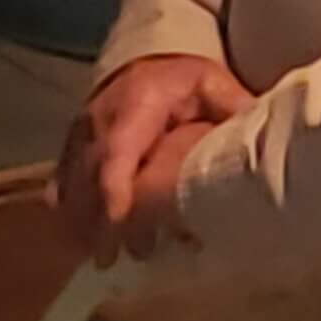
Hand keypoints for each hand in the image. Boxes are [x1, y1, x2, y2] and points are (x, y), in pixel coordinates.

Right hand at [50, 54, 252, 259]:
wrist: (146, 61)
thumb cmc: (183, 80)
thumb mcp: (212, 84)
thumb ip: (232, 110)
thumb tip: (260, 141)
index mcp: (136, 103)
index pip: (116, 151)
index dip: (113, 191)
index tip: (118, 225)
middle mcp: (98, 119)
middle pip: (89, 175)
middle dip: (96, 219)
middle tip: (111, 258)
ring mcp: (78, 134)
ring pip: (70, 182)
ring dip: (81, 222)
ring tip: (102, 258)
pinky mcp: (70, 148)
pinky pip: (60, 183)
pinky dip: (67, 212)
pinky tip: (78, 241)